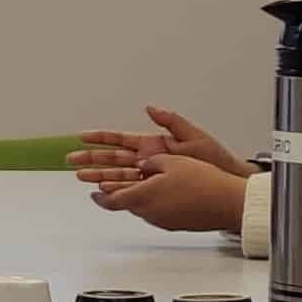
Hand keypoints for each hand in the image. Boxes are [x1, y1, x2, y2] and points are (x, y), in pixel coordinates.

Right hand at [69, 106, 257, 181]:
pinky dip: (118, 191)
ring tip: (81, 177)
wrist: (230, 183)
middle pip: (114, 159)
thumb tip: (151, 108)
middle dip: (92, 159)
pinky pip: (134, 190)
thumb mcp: (194, 137)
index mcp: (154, 144)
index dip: (101, 138)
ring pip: (119, 176)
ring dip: (100, 176)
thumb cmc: (216, 160)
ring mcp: (153, 176)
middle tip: (72, 160)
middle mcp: (150, 160)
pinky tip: (104, 193)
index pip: (121, 140)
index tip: (82, 136)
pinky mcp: (159, 190)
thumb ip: (171, 122)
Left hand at [85, 153, 248, 232]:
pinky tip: (161, 194)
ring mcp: (164, 220)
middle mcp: (151, 212)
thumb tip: (142, 163)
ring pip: (142, 208)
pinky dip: (153, 203)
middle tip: (108, 187)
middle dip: (116, 195)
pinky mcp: (176, 224)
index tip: (92, 193)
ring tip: (139, 186)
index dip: (99, 198)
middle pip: (126, 204)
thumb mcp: (170, 160)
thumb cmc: (202, 181)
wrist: (228, 202)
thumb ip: (150, 161)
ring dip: (136, 198)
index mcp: (144, 195)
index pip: (112, 200)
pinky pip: (157, 213)